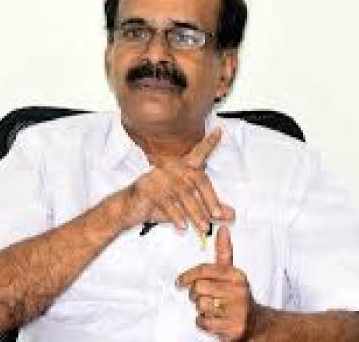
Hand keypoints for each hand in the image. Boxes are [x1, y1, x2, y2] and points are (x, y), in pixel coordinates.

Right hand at [116, 128, 233, 235]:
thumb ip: (208, 209)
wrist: (128, 208)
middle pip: (197, 179)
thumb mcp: (185, 207)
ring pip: (185, 194)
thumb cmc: (157, 203)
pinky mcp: (148, 189)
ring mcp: (159, 177)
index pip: (198, 153)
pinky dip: (177, 217)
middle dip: (210, 199)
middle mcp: (170, 168)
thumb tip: (230, 214)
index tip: (219, 131)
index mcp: (180, 166)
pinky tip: (183, 226)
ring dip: (196, 213)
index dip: (209, 143)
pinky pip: (168, 203)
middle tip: (218, 215)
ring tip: (203, 227)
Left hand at [177, 225, 256, 340]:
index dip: (188, 275)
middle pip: (199, 288)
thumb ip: (223, 252)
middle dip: (196, 294)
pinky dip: (204, 322)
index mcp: (236, 276)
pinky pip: (204, 322)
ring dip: (201, 309)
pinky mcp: (232, 328)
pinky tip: (213, 319)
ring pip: (201, 305)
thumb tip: (222, 229)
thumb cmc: (237, 295)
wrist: (255, 322)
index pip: (205, 270)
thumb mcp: (231, 273)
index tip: (180, 281)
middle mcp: (238, 292)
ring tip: (211, 308)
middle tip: (201, 296)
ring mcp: (237, 311)